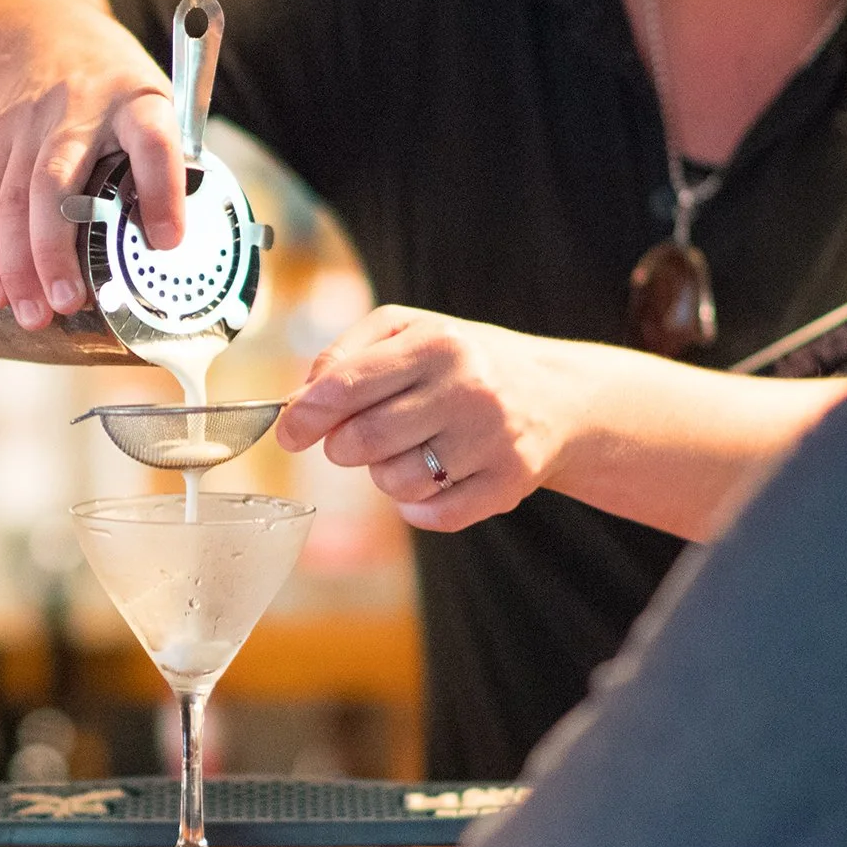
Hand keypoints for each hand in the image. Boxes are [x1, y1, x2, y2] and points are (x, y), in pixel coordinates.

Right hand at [0, 15, 186, 328]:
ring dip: (19, 262)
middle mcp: (78, 110)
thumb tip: (176, 255)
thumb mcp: (160, 109)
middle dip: (57, 246)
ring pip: (13, 196)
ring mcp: (30, 124)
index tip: (168, 242)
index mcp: (137, 102)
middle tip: (68, 300)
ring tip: (34, 315)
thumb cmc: (119, 92)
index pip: (152, 142)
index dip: (162, 190)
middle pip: (57, 179)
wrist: (47, 34)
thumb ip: (171, 171)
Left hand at [277, 306, 575, 532]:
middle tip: (355, 439)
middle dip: (344, 447)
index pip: (347, 385)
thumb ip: (346, 354)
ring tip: (406, 453)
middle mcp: (468, 388)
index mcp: (436, 343)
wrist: (556, 395)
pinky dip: (418, 507)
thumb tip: (300, 400)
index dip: (305, 415)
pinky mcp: (508, 483)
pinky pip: (434, 516)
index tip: (290, 432)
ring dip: (385, 476)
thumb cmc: (464, 362)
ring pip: (396, 484)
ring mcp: (492, 439)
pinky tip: (430, 480)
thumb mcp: (408, 331)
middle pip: (365, 440)